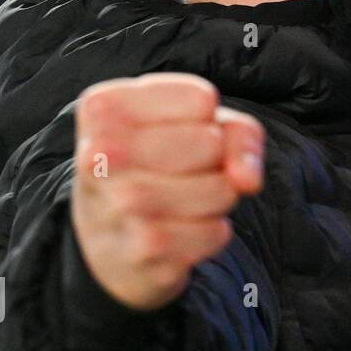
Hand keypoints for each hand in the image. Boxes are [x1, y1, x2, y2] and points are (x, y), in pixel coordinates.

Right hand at [71, 73, 264, 310]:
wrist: (106, 240)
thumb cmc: (156, 164)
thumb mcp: (193, 126)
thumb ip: (238, 132)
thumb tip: (248, 179)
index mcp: (104, 108)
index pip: (202, 100)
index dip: (206, 120)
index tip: (175, 132)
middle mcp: (101, 155)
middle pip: (212, 143)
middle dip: (216, 159)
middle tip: (184, 170)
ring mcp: (120, 206)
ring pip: (221, 189)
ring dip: (219, 196)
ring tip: (184, 199)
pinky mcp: (144, 250)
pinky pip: (216, 232)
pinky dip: (213, 231)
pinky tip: (180, 230)